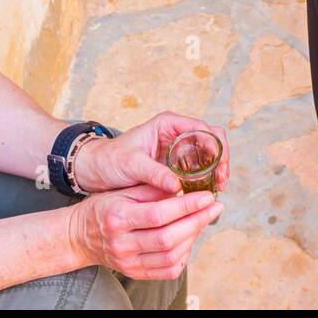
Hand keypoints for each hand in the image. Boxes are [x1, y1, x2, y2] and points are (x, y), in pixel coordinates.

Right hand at [68, 181, 221, 280]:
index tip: (207, 196)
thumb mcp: (123, 190)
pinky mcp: (133, 273)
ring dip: (193, 238)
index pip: (158, 214)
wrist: (79, 236)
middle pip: (167, 238)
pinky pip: (166, 271)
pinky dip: (183, 257)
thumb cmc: (104, 207)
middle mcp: (122, 243)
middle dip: (197, 221)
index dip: (187, 206)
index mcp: (118, 217)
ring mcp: (127, 262)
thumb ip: (152, 189)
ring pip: (169, 257)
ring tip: (203, 220)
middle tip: (215, 207)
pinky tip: (189, 240)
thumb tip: (184, 186)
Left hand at [72, 113, 229, 195]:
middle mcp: (176, 132)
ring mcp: (176, 148)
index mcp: (168, 124)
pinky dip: (203, 178)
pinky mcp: (174, 164)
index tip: (219, 168)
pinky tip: (203, 194)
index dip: (216, 147)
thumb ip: (154, 173)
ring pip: (206, 154)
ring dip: (214, 170)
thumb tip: (176, 187)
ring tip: (215, 190)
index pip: (203, 129)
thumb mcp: (132, 165)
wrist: (96, 169)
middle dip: (220, 159)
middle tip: (221, 183)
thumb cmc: (111, 160)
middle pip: (210, 140)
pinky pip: (196, 168)